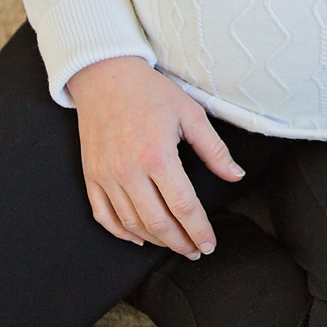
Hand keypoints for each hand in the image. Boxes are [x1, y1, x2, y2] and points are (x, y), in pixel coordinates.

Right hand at [67, 56, 244, 257]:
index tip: (209, 244)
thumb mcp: (190, 114)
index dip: (199, 230)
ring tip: (174, 244)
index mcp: (157, 156)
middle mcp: (128, 171)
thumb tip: (235, 175)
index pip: (183, 206)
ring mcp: (106, 176)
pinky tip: (139, 237)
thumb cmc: (149, 92)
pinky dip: (122, 232)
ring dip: (156, 240)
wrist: (104, 75)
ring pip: (132, 224)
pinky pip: (104, 216)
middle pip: (158, 223)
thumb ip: (214, 150)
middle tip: (195, 251)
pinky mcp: (91, 176)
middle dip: (180, 243)